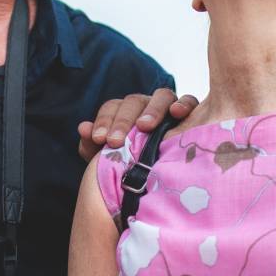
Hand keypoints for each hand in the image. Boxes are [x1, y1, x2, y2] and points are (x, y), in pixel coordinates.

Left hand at [76, 88, 197, 159]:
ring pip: (162, 96)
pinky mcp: (192, 112)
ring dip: (152, 109)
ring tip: (144, 127)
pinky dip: (184, 103)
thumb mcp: (112, 160)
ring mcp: (170, 107)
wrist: (164, 179)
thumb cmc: (134, 167)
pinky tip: (177, 112)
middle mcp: (147, 106)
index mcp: (125, 113)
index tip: (98, 139)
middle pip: (133, 102)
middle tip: (114, 141)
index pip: (113, 107)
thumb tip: (83, 128)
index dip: (104, 121)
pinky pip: (189, 101)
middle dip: (123, 121)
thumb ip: (92, 145)